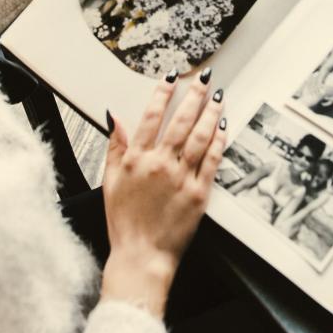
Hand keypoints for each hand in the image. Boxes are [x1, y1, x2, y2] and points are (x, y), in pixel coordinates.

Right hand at [99, 76, 225, 317]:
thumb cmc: (124, 222)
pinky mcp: (198, 193)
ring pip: (199, 136)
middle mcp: (159, 164)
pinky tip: (223, 126)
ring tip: (218, 96)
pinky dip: (218, 140)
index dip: (162, 93)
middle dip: (194, 95)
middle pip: (180, 121)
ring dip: (210, 112)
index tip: (172, 76)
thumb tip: (115, 118)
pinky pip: (211, 160)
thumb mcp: (109, 181)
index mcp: (136, 159)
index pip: (150, 117)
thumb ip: (115, 147)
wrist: (141, 255)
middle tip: (204, 78)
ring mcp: (180, 177)